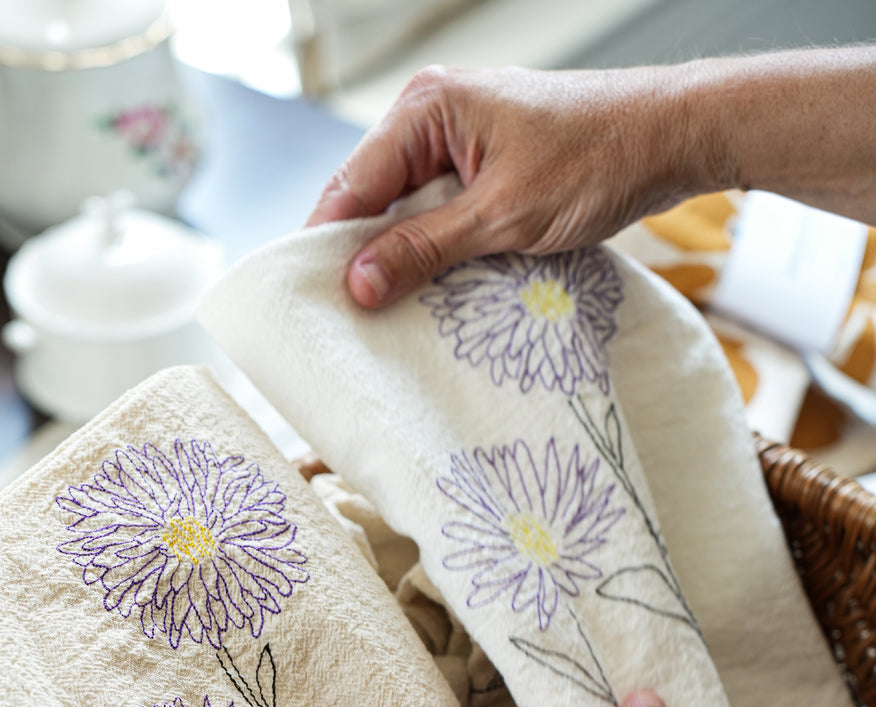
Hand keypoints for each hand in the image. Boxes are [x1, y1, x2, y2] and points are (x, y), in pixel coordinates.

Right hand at [307, 64, 697, 307]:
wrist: (670, 138)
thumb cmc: (596, 159)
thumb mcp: (502, 218)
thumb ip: (425, 250)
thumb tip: (358, 283)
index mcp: (426, 108)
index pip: (350, 184)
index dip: (329, 246)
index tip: (316, 303)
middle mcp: (433, 114)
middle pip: (372, 197)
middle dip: (365, 254)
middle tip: (353, 318)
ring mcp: (460, 138)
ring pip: (407, 209)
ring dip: (405, 256)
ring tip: (392, 310)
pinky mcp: (485, 162)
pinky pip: (441, 211)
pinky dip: (437, 248)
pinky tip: (436, 287)